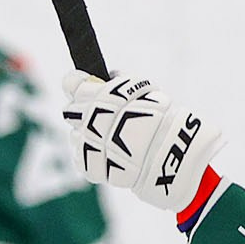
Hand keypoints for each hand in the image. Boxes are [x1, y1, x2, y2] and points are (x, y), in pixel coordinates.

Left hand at [61, 74, 221, 211]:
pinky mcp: (93, 168)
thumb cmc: (163, 121)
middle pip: (71, 111)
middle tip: (101, 116)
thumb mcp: (146, 91)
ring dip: (88, 136)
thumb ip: (121, 83)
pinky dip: (92, 158)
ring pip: (76, 136)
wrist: (173, 157)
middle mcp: (92, 121)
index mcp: (103, 98)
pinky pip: (82, 160)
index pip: (74, 84)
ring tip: (111, 139)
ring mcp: (90, 146)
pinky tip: (109, 155)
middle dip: (83, 111)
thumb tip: (108, 75)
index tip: (82, 85)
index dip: (76, 84)